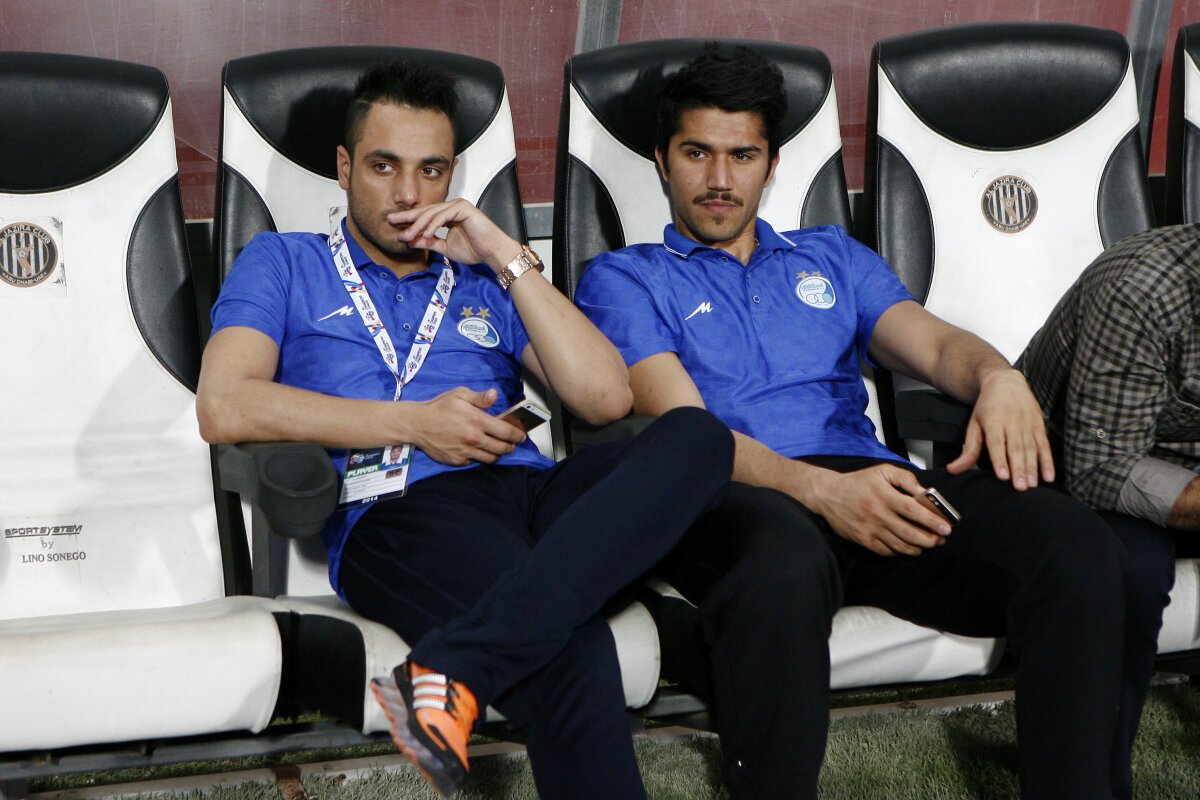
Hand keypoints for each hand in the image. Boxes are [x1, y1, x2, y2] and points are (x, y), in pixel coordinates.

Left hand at [388, 199, 521, 272]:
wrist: (493, 252)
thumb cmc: (475, 250)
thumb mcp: (445, 248)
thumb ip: (430, 242)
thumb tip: (411, 241)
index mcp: (448, 216)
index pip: (425, 217)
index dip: (409, 221)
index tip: (394, 226)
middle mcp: (452, 208)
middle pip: (425, 211)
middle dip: (408, 218)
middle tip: (391, 221)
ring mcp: (458, 206)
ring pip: (433, 213)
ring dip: (418, 225)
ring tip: (407, 235)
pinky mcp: (464, 208)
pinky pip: (444, 215)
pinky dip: (433, 224)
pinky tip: (425, 233)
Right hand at [402, 387, 525, 465]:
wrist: (417, 424)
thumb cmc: (439, 408)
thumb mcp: (459, 395)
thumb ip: (480, 397)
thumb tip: (494, 395)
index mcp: (477, 420)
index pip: (506, 432)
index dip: (517, 435)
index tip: (522, 436)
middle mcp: (473, 438)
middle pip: (502, 448)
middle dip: (511, 446)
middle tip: (512, 443)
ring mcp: (465, 451)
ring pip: (491, 458)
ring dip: (498, 454)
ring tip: (499, 448)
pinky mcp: (457, 460)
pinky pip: (475, 462)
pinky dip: (480, 457)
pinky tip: (479, 450)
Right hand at [804, 464, 951, 555]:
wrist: (828, 494)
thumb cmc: (858, 482)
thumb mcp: (882, 471)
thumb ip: (905, 478)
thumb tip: (923, 492)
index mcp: (884, 496)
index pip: (913, 511)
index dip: (931, 520)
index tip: (946, 527)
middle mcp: (878, 514)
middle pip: (909, 532)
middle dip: (929, 539)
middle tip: (941, 539)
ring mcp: (870, 529)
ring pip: (899, 544)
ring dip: (917, 547)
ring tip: (927, 545)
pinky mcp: (863, 539)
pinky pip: (885, 550)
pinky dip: (899, 551)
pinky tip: (907, 547)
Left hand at [946, 368, 1053, 489]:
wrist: (1006, 382)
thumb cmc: (987, 406)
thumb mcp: (974, 425)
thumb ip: (968, 450)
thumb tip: (952, 469)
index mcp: (993, 421)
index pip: (996, 443)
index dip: (1000, 460)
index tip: (1003, 476)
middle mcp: (1012, 422)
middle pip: (1016, 448)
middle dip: (1019, 469)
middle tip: (1021, 487)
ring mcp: (1027, 423)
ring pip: (1031, 448)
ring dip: (1033, 468)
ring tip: (1032, 484)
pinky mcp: (1039, 425)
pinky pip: (1044, 445)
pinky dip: (1048, 461)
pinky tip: (1048, 475)